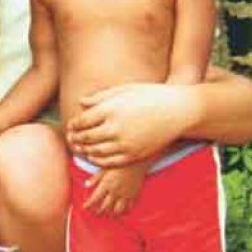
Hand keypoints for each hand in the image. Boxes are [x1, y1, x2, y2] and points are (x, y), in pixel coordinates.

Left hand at [67, 84, 194, 166]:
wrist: (179, 111)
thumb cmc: (152, 96)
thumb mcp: (125, 90)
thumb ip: (101, 97)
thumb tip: (82, 102)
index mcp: (111, 109)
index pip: (82, 121)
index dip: (74, 125)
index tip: (72, 125)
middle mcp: (115, 127)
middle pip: (86, 137)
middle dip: (76, 139)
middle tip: (72, 139)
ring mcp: (125, 143)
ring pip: (95, 151)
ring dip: (85, 151)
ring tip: (82, 148)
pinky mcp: (134, 154)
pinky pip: (109, 162)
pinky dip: (98, 160)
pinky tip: (95, 156)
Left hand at [83, 164, 146, 215]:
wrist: (137, 161)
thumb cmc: (120, 163)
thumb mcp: (105, 168)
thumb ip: (95, 178)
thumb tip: (86, 185)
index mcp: (107, 184)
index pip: (95, 199)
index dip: (88, 205)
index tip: (85, 207)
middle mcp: (115, 191)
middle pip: (105, 207)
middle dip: (98, 212)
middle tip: (95, 212)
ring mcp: (125, 194)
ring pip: (117, 210)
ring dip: (110, 214)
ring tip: (107, 215)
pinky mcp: (134, 195)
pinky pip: (129, 208)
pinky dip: (124, 212)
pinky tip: (120, 212)